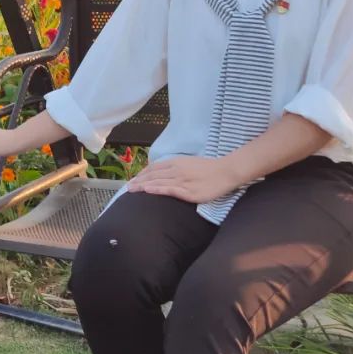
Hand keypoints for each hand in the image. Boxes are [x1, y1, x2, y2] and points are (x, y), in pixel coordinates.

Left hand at [126, 156, 242, 203]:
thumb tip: (164, 173)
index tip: (134, 179)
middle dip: (138, 181)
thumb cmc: (209, 168)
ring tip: (131, 190)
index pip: (154, 168)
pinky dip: (157, 189)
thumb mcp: (189, 163)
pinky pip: (169, 189)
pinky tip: (148, 191)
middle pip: (153, 175)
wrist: (226, 171)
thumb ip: (176, 167)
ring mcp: (182, 180)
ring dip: (143, 186)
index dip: (142, 174)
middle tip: (127, 187)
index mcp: (176, 162)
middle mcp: (177, 169)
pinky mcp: (188, 191)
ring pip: (158, 182)